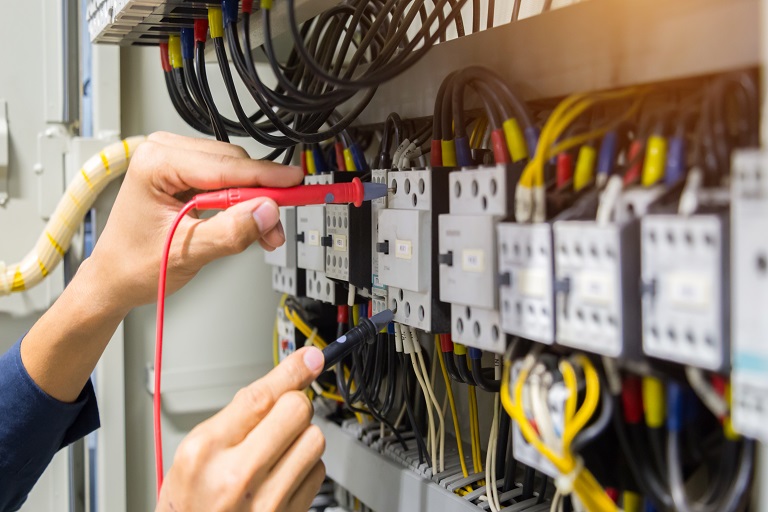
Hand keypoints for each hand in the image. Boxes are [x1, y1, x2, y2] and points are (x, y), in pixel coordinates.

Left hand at [87, 132, 303, 312]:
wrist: (115, 279)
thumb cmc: (134, 265)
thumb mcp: (187, 252)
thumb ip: (230, 231)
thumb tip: (266, 212)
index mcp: (155, 163)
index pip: (224, 166)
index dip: (265, 177)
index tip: (296, 183)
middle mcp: (163, 153)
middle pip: (233, 166)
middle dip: (260, 197)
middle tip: (277, 226)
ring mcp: (174, 162)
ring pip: (234, 173)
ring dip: (253, 203)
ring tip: (263, 234)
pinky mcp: (185, 174)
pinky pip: (226, 181)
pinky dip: (241, 204)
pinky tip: (248, 224)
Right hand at [156, 347, 326, 511]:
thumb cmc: (190, 504)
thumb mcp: (193, 452)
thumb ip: (236, 414)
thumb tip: (283, 379)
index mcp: (206, 451)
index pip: (260, 396)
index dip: (291, 370)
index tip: (311, 358)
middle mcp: (238, 476)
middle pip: (297, 410)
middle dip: (293, 404)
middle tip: (280, 416)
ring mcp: (268, 500)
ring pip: (315, 438)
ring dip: (302, 436)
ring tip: (278, 449)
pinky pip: (318, 470)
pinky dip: (306, 466)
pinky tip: (283, 473)